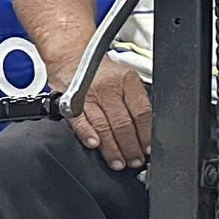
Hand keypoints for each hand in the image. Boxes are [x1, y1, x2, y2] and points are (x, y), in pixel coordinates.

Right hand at [65, 56, 152, 170]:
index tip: (148, 149)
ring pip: (103, 126)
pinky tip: (95, 145)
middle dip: (130, 146)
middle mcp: (108, 88)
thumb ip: (136, 100)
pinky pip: (80, 121)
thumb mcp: (126, 78)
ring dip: (112, 148)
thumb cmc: (101, 71)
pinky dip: (87, 134)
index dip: (146, 133)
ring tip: (119, 162)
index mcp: (127, 82)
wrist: (71, 56)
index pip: (141, 112)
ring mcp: (88, 95)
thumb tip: (148, 130)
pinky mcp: (70, 102)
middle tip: (135, 161)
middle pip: (123, 122)